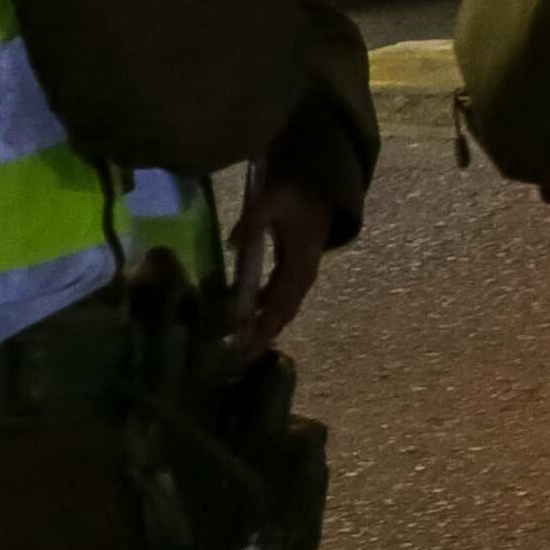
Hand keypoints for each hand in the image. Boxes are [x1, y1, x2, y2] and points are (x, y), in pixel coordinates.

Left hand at [230, 180, 333, 345]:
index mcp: (301, 263)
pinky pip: (279, 300)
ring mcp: (300, 278)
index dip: (267, 323)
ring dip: (263, 327)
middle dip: (264, 334)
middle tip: (239, 355)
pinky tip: (243, 320)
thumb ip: (252, 219)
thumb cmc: (294, 197)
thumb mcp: (272, 200)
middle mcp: (304, 276)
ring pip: (283, 309)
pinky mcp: (293, 276)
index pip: (283, 301)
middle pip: (284, 313)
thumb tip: (231, 245)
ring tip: (238, 345)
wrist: (318, 193)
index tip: (250, 343)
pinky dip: (263, 313)